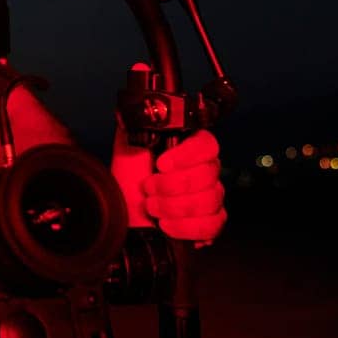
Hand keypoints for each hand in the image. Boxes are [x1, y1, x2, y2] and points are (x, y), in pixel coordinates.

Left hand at [115, 127, 226, 245]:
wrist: (124, 214)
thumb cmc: (127, 180)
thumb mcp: (127, 149)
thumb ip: (136, 126)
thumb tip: (139, 110)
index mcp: (188, 148)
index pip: (207, 144)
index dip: (187, 155)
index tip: (161, 164)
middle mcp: (205, 170)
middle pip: (209, 174)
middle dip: (172, 185)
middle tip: (148, 187)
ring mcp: (210, 197)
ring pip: (210, 200)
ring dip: (175, 207)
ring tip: (152, 207)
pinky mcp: (210, 222)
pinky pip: (212, 225)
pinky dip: (186, 227)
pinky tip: (167, 225)